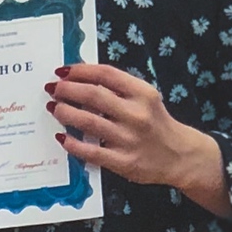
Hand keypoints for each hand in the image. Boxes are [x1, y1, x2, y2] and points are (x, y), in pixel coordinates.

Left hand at [48, 63, 227, 216]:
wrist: (179, 156)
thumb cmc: (156, 123)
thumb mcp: (145, 98)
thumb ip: (119, 88)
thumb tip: (80, 77)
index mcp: (143, 93)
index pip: (106, 74)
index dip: (80, 70)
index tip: (62, 71)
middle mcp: (137, 114)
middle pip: (93, 95)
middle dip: (67, 90)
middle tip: (52, 89)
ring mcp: (129, 139)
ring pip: (88, 122)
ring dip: (65, 112)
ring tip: (54, 107)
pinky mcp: (123, 162)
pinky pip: (90, 151)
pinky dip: (72, 143)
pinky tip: (61, 137)